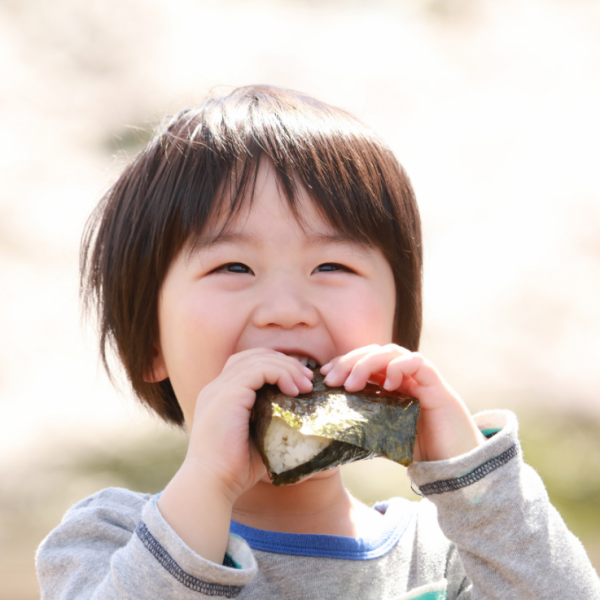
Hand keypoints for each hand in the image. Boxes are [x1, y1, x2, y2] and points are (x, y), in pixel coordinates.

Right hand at [186, 348, 313, 500]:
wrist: (212, 484)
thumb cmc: (235, 469)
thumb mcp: (258, 438)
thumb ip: (272, 421)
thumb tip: (303, 418)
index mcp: (220, 395)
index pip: (248, 363)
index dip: (276, 366)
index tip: (300, 383)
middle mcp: (217, 387)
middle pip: (254, 355)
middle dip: (285, 362)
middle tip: (308, 380)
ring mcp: (219, 389)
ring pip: (259, 359)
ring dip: (287, 368)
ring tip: (305, 386)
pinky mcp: (227, 395)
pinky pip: (258, 369)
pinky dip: (280, 374)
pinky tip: (293, 390)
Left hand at [320, 345, 484, 461]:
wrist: (459, 468)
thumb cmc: (422, 452)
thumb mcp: (384, 438)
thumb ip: (364, 430)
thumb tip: (330, 434)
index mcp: (391, 386)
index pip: (364, 362)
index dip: (343, 363)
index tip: (324, 375)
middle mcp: (405, 378)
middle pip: (375, 352)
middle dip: (350, 361)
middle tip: (332, 379)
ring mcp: (422, 379)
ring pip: (392, 353)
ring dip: (367, 363)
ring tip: (352, 384)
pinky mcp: (437, 386)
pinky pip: (418, 363)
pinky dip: (399, 367)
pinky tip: (387, 383)